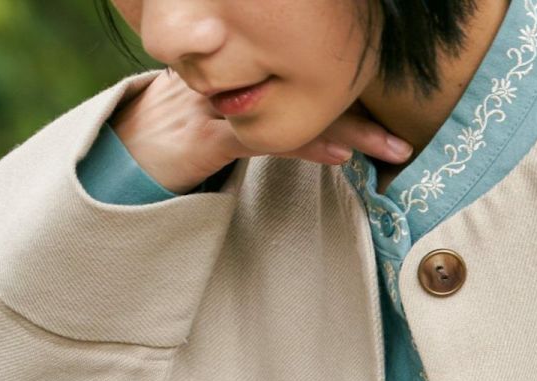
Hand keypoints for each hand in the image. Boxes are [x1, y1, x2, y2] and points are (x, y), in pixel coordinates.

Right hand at [109, 70, 412, 194]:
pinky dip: (303, 146)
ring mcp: (223, 105)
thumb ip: (286, 118)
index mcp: (250, 70)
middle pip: (311, 89)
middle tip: (404, 136)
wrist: (132, 148)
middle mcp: (239, 79)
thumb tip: (343, 135)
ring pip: (293, 112)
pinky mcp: (207, 136)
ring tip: (388, 147)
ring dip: (346, 131)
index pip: (309, 71)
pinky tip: (338, 155)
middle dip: (363, 113)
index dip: (353, 87)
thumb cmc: (194, 132)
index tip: (396, 107)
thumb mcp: (243, 117)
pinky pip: (261, 139)